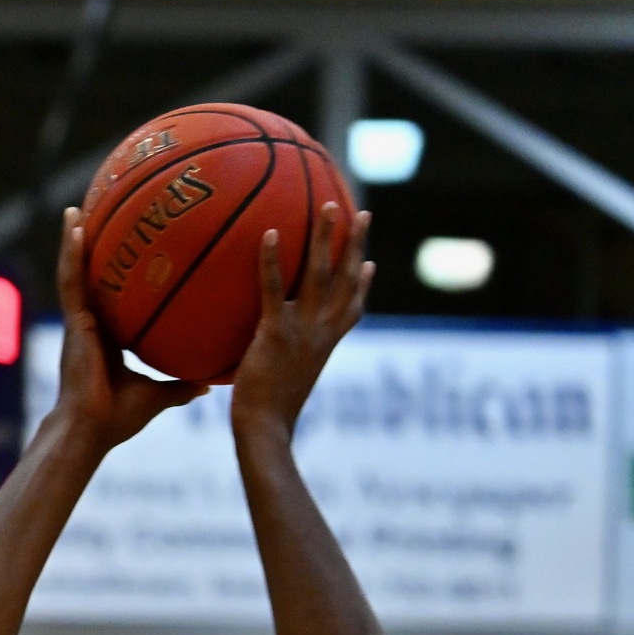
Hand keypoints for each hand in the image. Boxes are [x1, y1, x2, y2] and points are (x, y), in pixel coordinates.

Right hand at [44, 205, 206, 457]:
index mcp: (107, 339)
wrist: (92, 429)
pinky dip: (71, 251)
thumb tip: (208, 385)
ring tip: (76, 209)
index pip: (114, 300)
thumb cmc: (119, 418)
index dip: (116, 278)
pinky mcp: (74, 322)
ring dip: (74, 240)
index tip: (124, 254)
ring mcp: (79, 322)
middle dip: (91, 250)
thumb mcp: (158, 395)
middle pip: (92, 278)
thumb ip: (180, 386)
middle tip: (97, 217)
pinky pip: (72, 279)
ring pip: (75, 272)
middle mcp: (90, 325)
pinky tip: (77, 224)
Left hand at [230, 202, 372, 440]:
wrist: (265, 428)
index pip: (352, 310)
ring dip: (327, 237)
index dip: (363, 286)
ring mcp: (303, 330)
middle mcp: (323, 332)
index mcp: (327, 344)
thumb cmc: (267, 414)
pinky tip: (270, 233)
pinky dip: (273, 260)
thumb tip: (264, 359)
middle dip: (355, 244)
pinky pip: (275, 288)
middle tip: (360, 213)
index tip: (369, 263)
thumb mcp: (285, 382)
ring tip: (329, 206)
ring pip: (322, 274)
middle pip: (347, 279)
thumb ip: (282, 363)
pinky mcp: (277, 332)